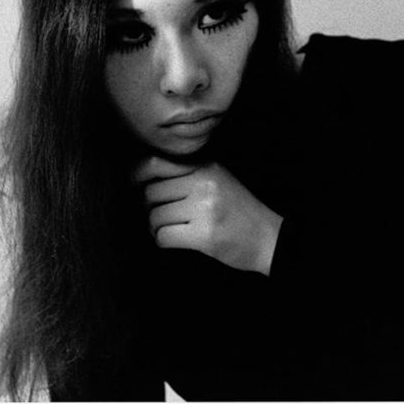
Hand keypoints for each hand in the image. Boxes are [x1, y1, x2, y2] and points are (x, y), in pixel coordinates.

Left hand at [132, 157, 282, 275]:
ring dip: (158, 227)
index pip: (156, 162)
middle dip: (151, 207)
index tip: (135, 184)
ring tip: (173, 229)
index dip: (137, 174)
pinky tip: (176, 240)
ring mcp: (204, 207)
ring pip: (155, 216)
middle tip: (163, 215)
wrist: (269, 237)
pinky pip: (163, 236)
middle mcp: (204, 182)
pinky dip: (164, 241)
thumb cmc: (239, 211)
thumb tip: (145, 178)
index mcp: (206, 165)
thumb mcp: (218, 179)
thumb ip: (188, 173)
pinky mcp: (204, 234)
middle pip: (151, 192)